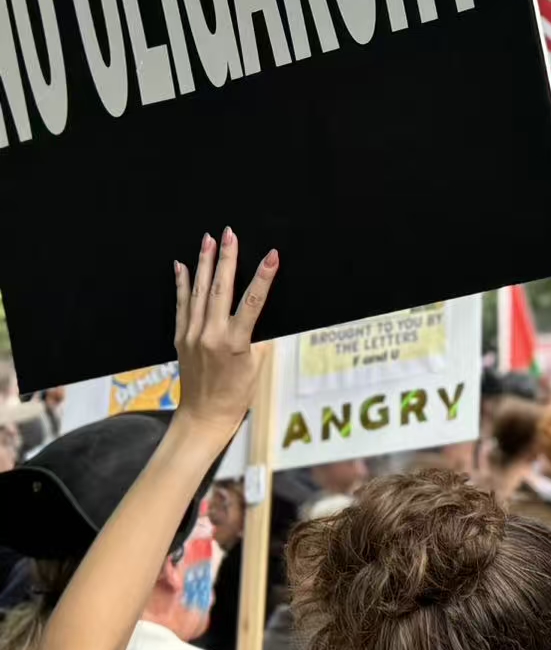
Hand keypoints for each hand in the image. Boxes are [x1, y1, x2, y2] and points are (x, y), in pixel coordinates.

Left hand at [172, 229, 278, 435]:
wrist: (204, 416)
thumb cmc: (238, 394)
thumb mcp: (257, 365)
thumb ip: (256, 337)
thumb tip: (255, 315)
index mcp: (235, 343)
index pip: (253, 302)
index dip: (263, 276)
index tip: (272, 255)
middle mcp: (210, 335)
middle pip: (220, 288)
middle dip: (226, 258)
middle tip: (229, 233)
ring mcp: (192, 335)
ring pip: (198, 291)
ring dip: (203, 263)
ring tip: (207, 240)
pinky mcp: (180, 338)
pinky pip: (181, 305)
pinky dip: (181, 284)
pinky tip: (181, 265)